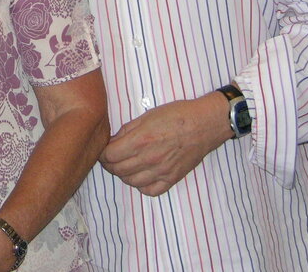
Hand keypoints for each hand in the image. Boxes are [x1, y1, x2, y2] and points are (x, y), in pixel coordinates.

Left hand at [100, 93, 231, 195]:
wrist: (204, 124)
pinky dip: (141, 186)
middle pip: (118, 170)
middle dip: (110, 164)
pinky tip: (141, 176)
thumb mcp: (146, 116)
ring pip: (131, 182)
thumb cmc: (176, 115)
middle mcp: (149, 158)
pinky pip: (150, 191)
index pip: (109, 156)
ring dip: (123, 175)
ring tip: (125, 166)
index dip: (102, 153)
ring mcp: (161, 171)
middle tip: (111, 158)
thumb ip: (126, 131)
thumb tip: (112, 142)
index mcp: (140, 140)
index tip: (104, 150)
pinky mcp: (172, 179)